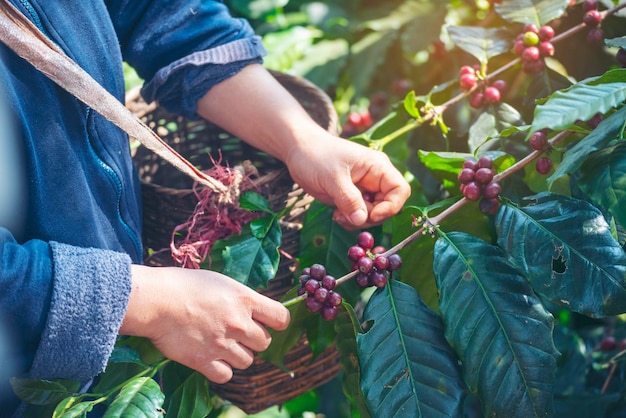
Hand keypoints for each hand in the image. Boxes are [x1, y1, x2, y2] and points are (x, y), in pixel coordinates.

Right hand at [121, 265, 289, 382]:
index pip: (281, 317)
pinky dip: (221, 369)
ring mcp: (222, 344)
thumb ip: (240, 298)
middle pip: (264, 342)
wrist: (156, 300)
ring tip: (222, 345)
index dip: (277, 322)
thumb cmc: (183, 285)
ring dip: (238, 355)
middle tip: (237, 333)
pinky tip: (212, 358)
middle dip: (254, 339)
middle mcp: (238, 323)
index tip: (271, 323)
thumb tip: (252, 311)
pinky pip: (226, 375)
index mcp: (245, 299)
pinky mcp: (204, 361)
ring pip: (247, 361)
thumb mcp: (220, 282)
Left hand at [285, 129, 410, 228]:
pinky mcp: (353, 199)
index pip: (400, 190)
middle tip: (346, 215)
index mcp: (378, 167)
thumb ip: (348, 199)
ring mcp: (365, 190)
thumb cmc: (316, 156)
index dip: (390, 207)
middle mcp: (375, 179)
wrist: (299, 151)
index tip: (370, 215)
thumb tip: (362, 219)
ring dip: (358, 221)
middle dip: (370, 217)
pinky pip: (360, 216)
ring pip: (374, 215)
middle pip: (388, 207)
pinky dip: (351, 221)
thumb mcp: (332, 177)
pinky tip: (336, 214)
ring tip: (338, 214)